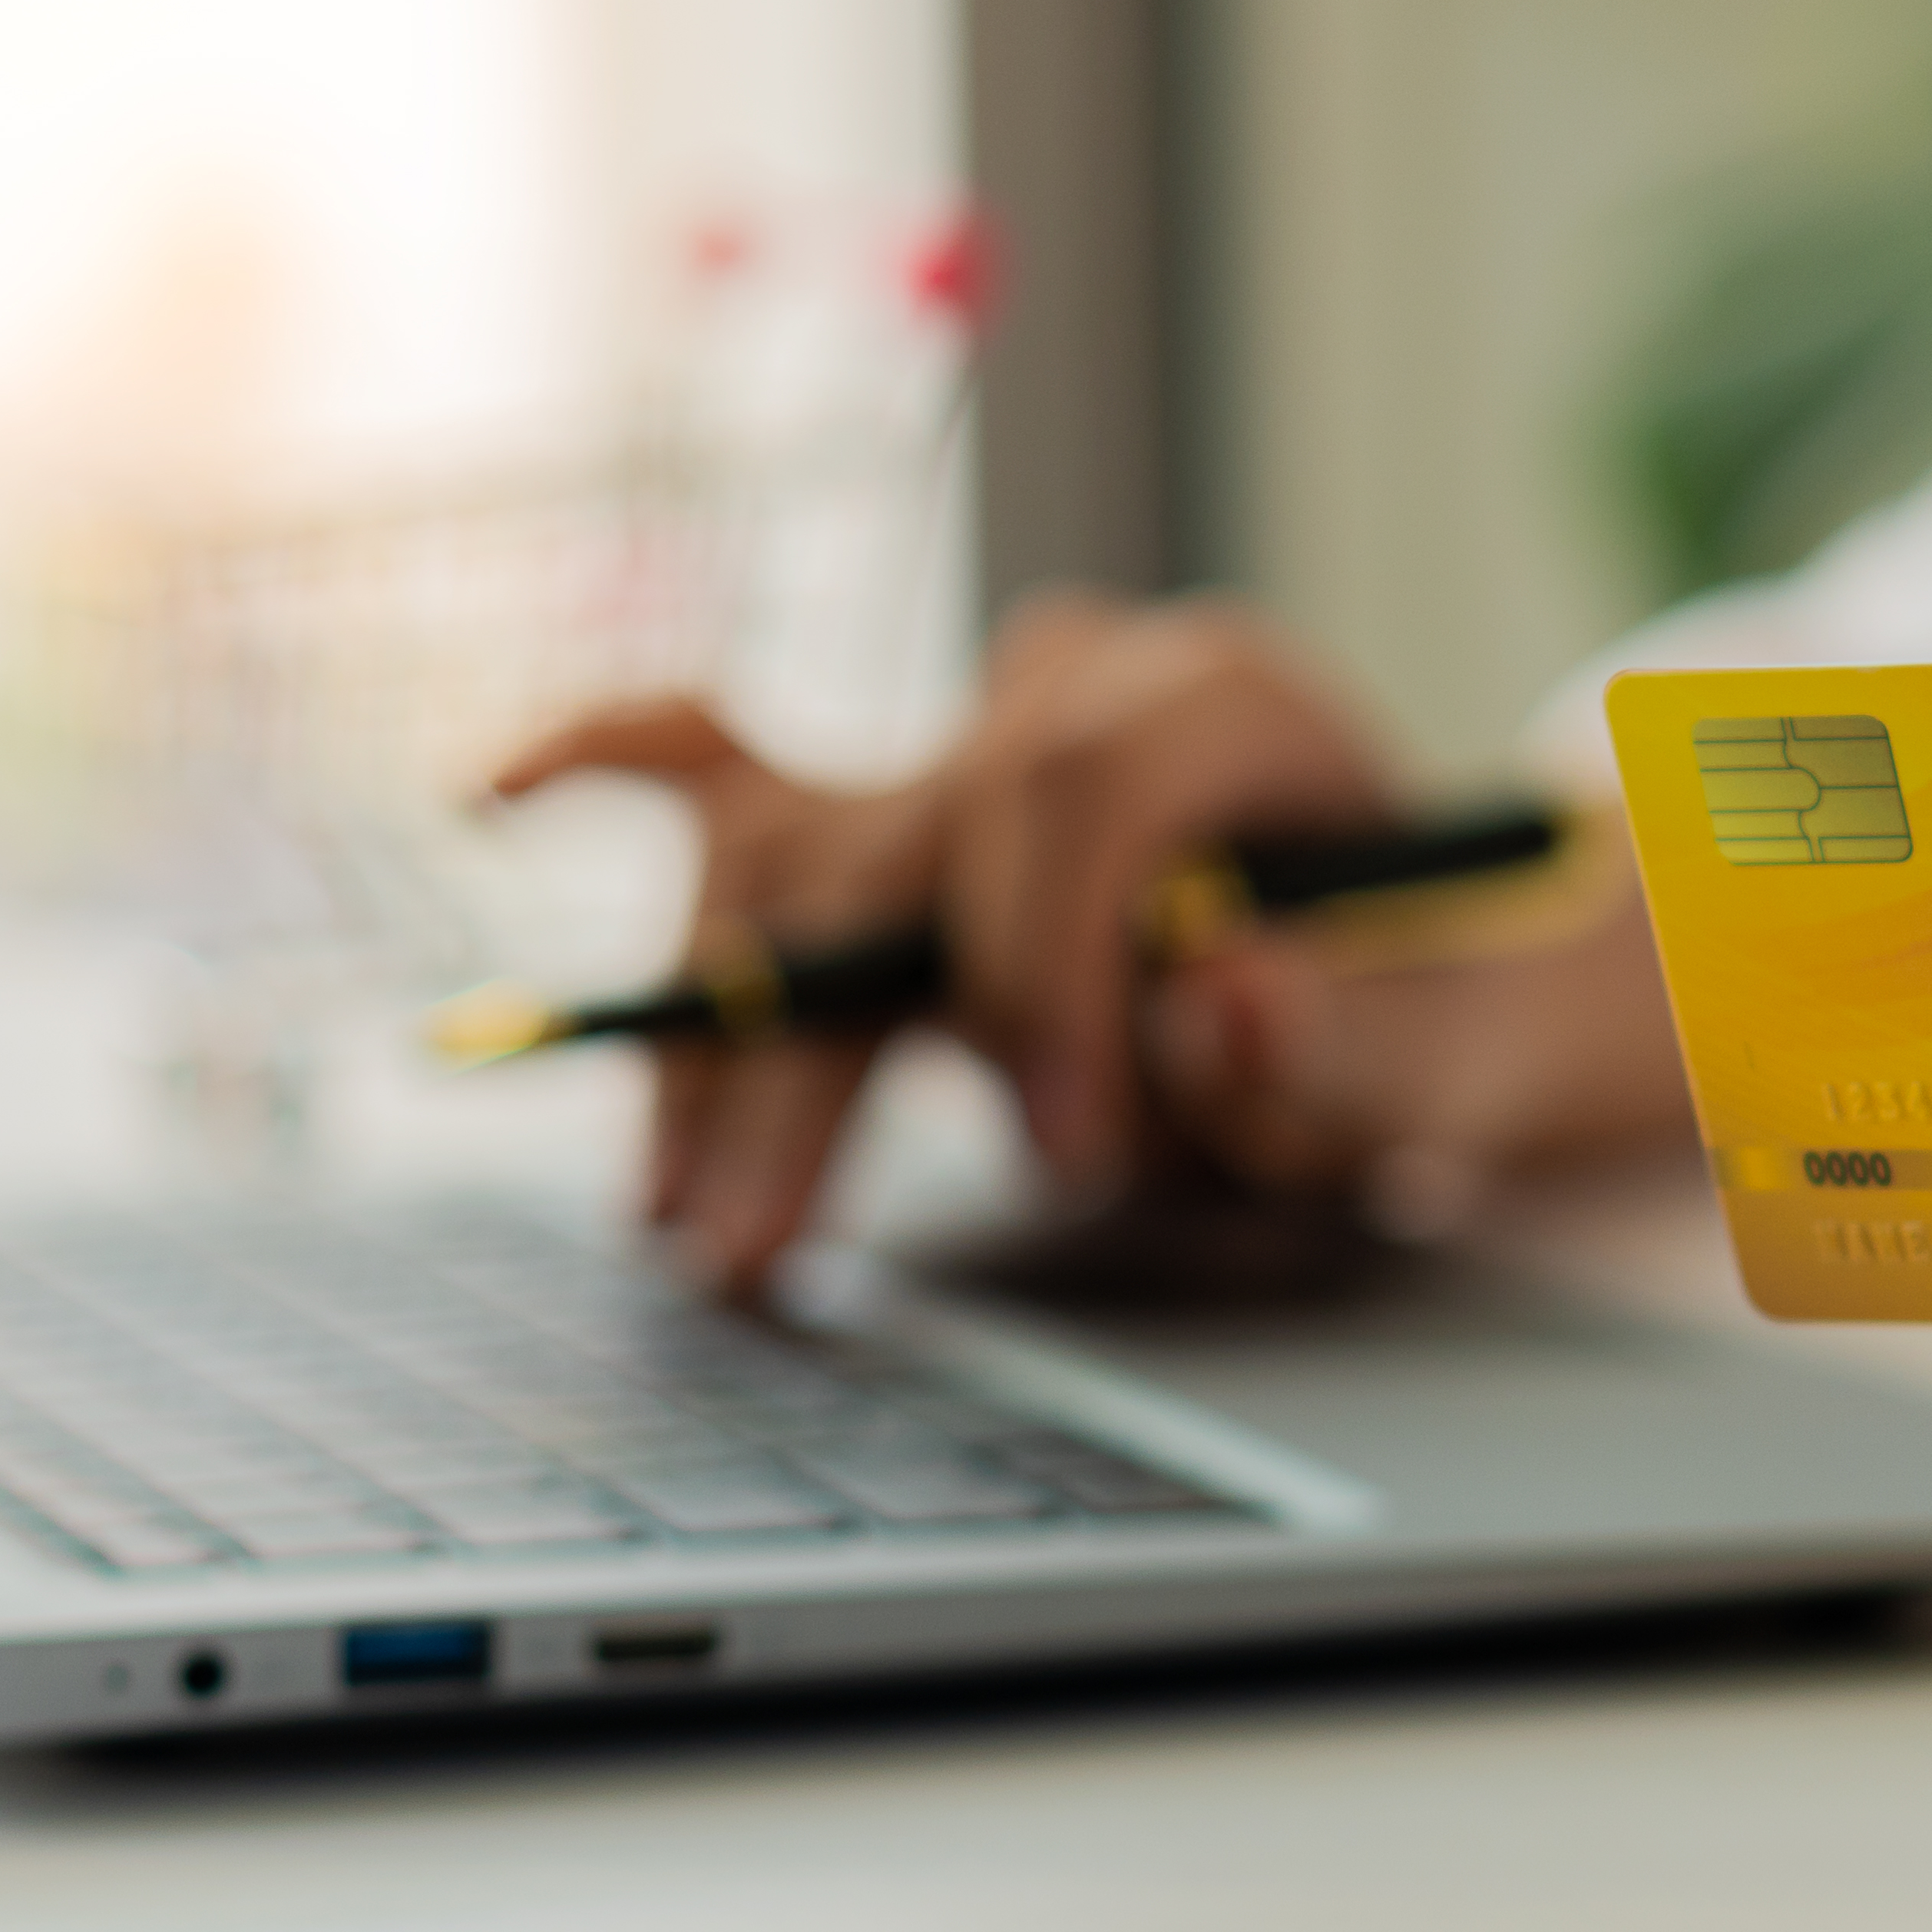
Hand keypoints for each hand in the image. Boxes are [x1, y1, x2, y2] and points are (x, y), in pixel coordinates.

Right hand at [488, 593, 1690, 1288]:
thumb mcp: (1447, 1056)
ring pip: (792, 835)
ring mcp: (972, 726)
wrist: (1440, 962)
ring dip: (717, 1030)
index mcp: (1227, 700)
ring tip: (678, 1208)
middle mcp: (1082, 681)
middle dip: (814, 1051)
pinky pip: (719, 751)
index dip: (1054, 973)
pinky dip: (600, 763)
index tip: (1074, 1151)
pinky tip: (485, 792)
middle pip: (902, 825)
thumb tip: (1227, 997)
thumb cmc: (1441, 1012)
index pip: (1081, 797)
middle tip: (748, 1250)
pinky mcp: (895, 793)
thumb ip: (1354, 1048)